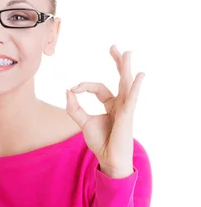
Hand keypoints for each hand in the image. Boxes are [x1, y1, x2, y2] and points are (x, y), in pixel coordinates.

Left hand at [65, 45, 144, 174]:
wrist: (109, 159)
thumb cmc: (100, 142)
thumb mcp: (82, 122)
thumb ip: (74, 107)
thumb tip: (68, 90)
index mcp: (112, 104)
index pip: (98, 87)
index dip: (84, 86)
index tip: (73, 89)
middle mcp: (121, 103)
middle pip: (119, 78)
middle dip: (118, 62)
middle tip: (115, 47)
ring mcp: (125, 108)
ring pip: (126, 84)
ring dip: (125, 67)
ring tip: (127, 52)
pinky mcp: (127, 116)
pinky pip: (131, 99)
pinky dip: (135, 87)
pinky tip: (139, 75)